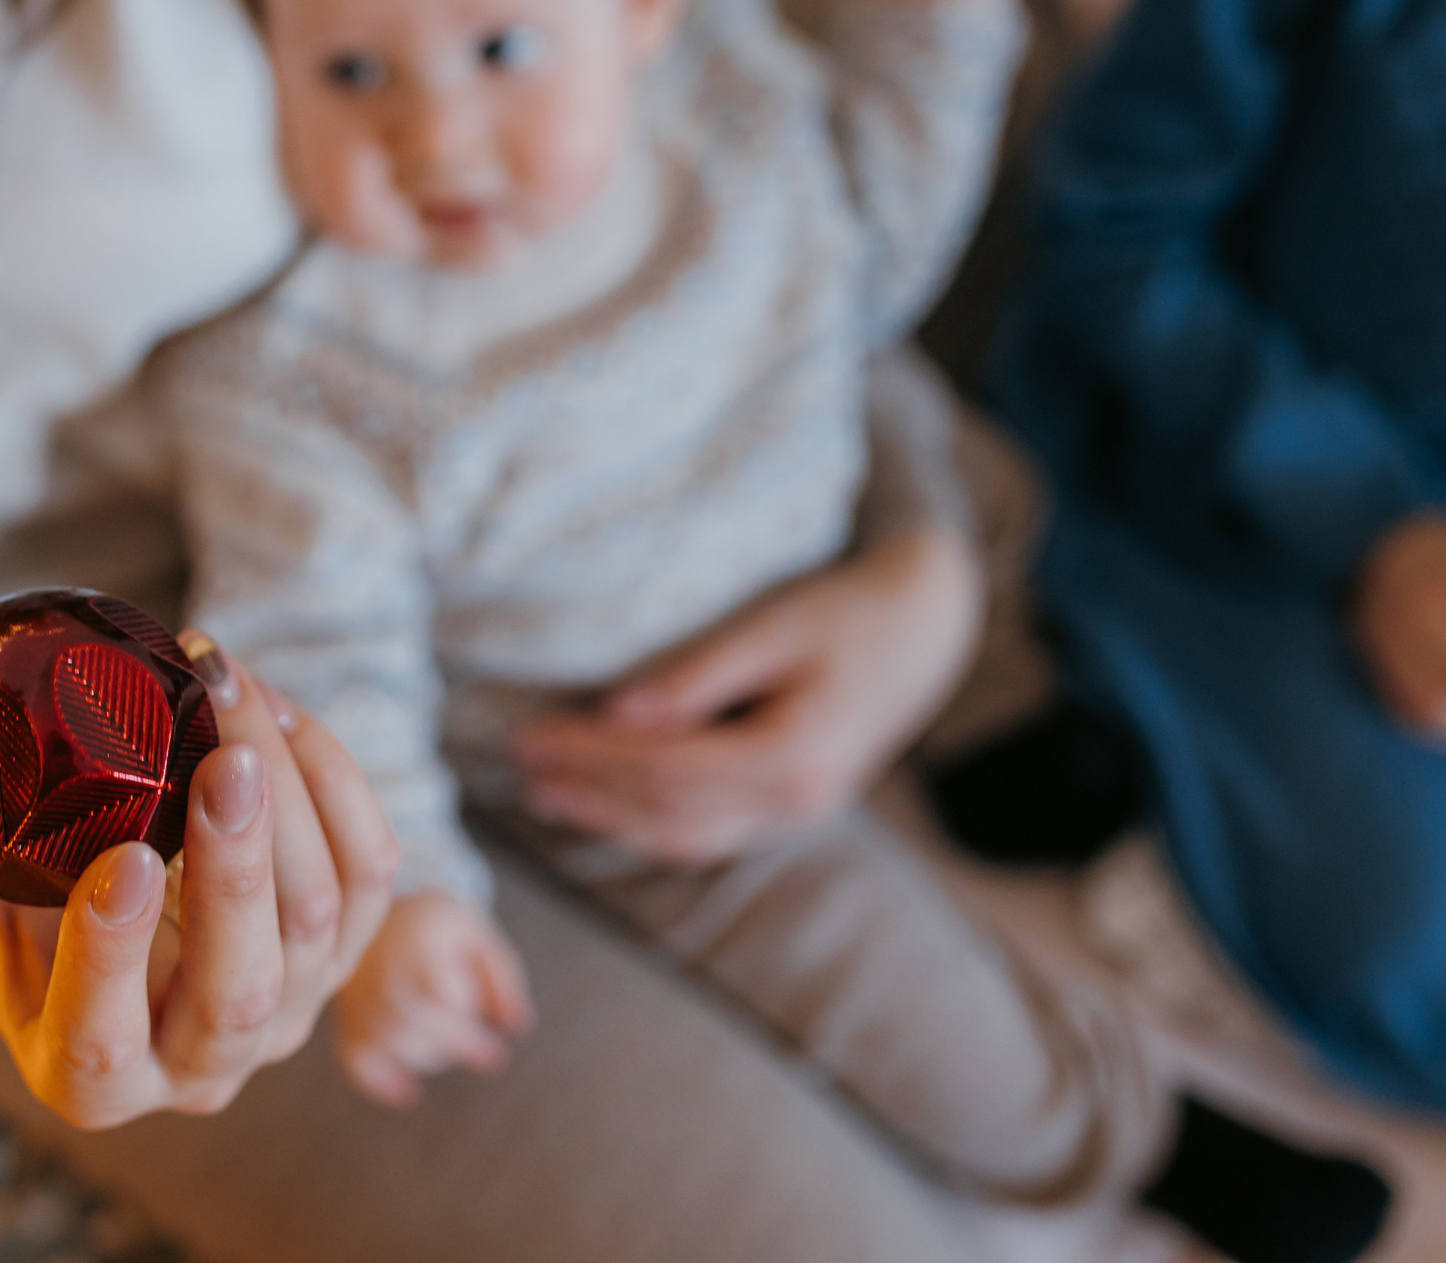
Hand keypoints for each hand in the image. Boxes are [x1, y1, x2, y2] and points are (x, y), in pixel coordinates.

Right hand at [0, 639, 398, 1127]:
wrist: (78, 918)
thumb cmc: (0, 898)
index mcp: (85, 1072)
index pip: (101, 1040)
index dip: (113, 958)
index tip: (120, 860)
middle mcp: (195, 1065)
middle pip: (242, 992)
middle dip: (241, 871)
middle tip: (222, 760)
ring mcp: (281, 1015)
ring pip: (322, 925)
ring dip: (294, 801)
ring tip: (237, 693)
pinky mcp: (338, 952)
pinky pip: (368, 876)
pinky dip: (336, 786)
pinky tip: (280, 711)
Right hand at [333, 891, 532, 1106]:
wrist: (375, 908)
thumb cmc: (437, 928)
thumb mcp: (477, 935)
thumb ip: (503, 977)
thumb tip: (518, 1025)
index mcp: (419, 939)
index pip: (439, 995)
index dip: (467, 1033)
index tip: (496, 1053)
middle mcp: (381, 964)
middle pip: (407, 1020)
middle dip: (450, 1046)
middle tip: (486, 1057)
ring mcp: (357, 989)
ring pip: (380, 1038)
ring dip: (420, 1058)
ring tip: (448, 1053)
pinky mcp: (345, 1012)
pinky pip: (352, 1052)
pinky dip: (374, 1079)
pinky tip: (406, 1091)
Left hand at [510, 526, 983, 862]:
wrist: (926, 626)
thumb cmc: (848, 610)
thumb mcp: (773, 624)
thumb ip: (700, 674)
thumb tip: (620, 708)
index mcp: (793, 757)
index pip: (667, 768)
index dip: (592, 756)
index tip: (531, 734)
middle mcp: (797, 801)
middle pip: (668, 811)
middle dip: (588, 790)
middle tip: (519, 764)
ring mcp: (799, 812)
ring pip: (687, 836)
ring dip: (610, 817)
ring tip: (544, 793)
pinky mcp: (793, 806)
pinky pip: (710, 831)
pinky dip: (650, 822)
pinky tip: (607, 804)